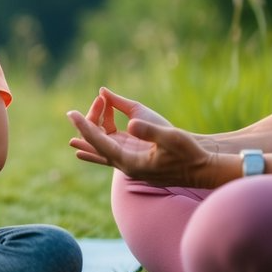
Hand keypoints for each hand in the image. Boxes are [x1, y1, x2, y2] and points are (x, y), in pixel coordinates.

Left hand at [67, 89, 217, 187]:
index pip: (99, 142)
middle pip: (97, 144)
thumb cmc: (189, 153)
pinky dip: (101, 137)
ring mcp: (130, 162)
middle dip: (90, 122)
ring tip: (80, 116)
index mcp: (130, 162)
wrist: (201, 169)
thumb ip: (149, 131)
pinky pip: (111, 148)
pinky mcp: (135, 158)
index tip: (70, 113)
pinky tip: (86, 140)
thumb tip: (130, 124)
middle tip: (93, 102)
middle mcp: (126, 165)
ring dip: (94, 129)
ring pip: (102, 146)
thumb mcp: (171, 138)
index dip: (84, 126)